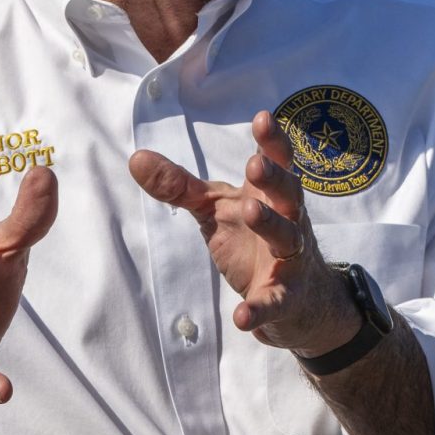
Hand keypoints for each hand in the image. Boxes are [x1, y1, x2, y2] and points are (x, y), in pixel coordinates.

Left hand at [129, 111, 358, 356]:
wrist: (299, 301)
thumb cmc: (254, 239)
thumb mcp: (215, 209)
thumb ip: (179, 186)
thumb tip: (136, 157)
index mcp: (270, 195)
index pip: (277, 162)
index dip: (273, 141)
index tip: (263, 117)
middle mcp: (288, 221)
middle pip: (289, 194)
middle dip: (274, 178)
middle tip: (254, 164)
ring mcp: (291, 260)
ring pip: (288, 238)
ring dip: (271, 225)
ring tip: (251, 211)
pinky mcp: (285, 299)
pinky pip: (274, 303)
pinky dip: (260, 309)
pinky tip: (243, 317)